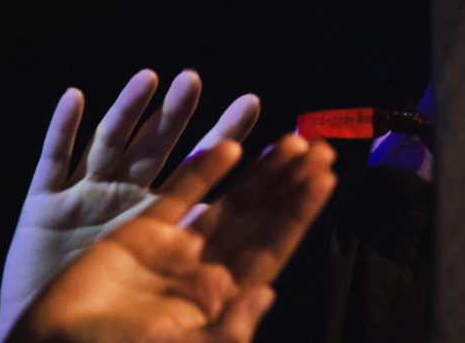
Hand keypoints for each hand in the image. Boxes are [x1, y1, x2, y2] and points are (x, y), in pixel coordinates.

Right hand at [0, 73, 258, 342]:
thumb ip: (223, 325)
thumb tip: (267, 296)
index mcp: (181, 256)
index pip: (240, 210)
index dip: (274, 182)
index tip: (311, 152)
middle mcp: (144, 222)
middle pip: (195, 167)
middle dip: (225, 131)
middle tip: (253, 101)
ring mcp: (97, 210)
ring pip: (130, 151)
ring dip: (152, 115)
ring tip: (182, 81)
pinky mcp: (48, 212)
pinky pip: (54, 162)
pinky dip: (62, 131)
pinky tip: (77, 98)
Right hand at [7, 135, 335, 342]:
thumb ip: (229, 330)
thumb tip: (268, 294)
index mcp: (222, 299)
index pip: (273, 248)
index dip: (299, 214)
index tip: (327, 178)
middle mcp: (204, 270)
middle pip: (258, 218)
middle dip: (289, 184)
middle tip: (320, 147)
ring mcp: (173, 250)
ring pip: (228, 201)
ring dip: (259, 172)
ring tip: (292, 141)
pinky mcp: (137, 235)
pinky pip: (178, 197)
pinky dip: (203, 171)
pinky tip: (231, 147)